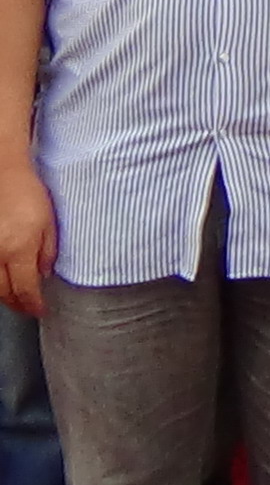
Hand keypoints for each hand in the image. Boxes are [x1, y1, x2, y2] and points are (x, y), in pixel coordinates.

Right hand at [0, 166, 56, 316]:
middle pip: (4, 292)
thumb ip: (48, 251)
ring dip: (4, 295)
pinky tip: (2, 280)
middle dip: (18, 304)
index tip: (40, 310)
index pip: (25, 289)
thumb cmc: (28, 193)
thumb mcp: (49, 222)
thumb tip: (44, 274)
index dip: (33, 304)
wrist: (2, 174)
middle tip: (28, 308)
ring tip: (16, 298)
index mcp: (18, 250)